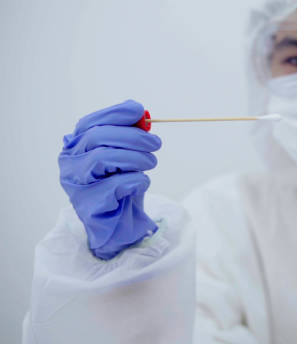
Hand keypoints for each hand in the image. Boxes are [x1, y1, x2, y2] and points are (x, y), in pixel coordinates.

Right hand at [59, 100, 161, 259]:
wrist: (120, 223)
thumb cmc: (121, 185)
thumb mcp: (127, 156)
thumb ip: (130, 135)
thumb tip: (141, 115)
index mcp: (76, 146)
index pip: (90, 123)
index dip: (115, 114)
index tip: (139, 111)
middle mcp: (69, 162)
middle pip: (98, 137)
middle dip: (132, 136)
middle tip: (155, 143)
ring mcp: (75, 184)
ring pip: (103, 158)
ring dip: (136, 158)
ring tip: (150, 163)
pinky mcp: (88, 205)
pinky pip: (115, 185)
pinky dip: (137, 180)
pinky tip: (141, 183)